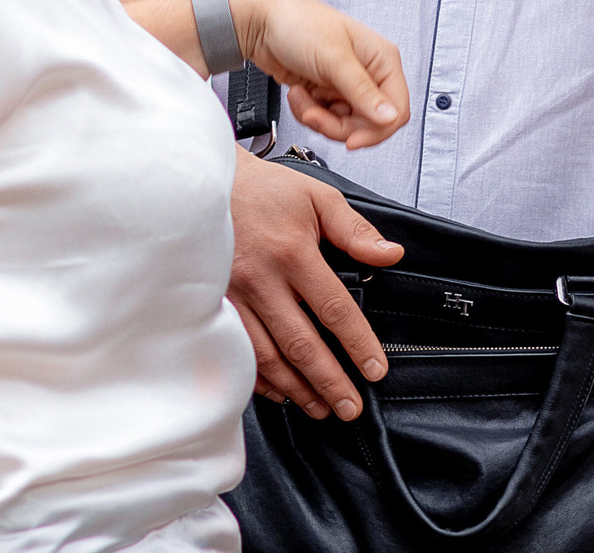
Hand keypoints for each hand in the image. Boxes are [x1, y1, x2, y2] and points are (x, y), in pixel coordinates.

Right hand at [228, 154, 403, 418]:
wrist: (202, 186)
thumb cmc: (263, 191)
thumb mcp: (316, 197)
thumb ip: (354, 230)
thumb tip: (390, 254)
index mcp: (292, 253)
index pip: (334, 308)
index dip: (357, 344)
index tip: (375, 370)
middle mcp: (261, 280)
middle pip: (301, 344)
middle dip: (329, 382)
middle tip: (350, 407)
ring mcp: (233, 297)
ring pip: (267, 356)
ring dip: (296, 388)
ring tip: (320, 407)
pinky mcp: (213, 306)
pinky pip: (238, 352)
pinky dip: (259, 379)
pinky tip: (279, 391)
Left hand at [231, 0, 409, 148]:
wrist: (260, 22)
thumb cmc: (298, 22)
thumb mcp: (334, 58)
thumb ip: (363, 91)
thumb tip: (390, 116)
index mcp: (381, 59)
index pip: (396, 109)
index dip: (376, 130)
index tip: (351, 140)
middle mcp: (367, 73)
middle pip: (368, 123)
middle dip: (337, 125)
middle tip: (315, 114)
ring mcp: (346, 85)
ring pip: (345, 125)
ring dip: (319, 117)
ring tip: (302, 97)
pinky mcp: (326, 93)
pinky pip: (325, 119)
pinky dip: (308, 112)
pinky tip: (299, 93)